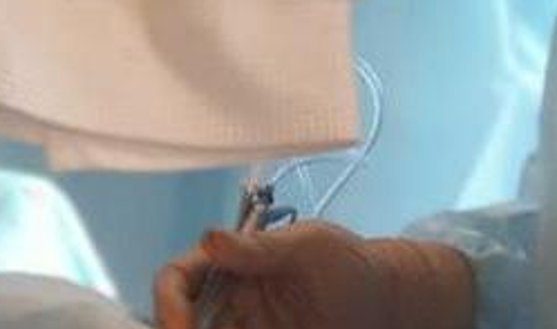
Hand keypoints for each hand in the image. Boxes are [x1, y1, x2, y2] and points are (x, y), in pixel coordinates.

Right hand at [152, 222, 472, 328]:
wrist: (387, 304)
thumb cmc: (350, 264)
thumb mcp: (309, 248)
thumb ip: (260, 249)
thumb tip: (210, 237)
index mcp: (231, 265)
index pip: (178, 279)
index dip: (169, 304)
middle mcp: (229, 303)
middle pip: (183, 320)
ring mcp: (245, 328)